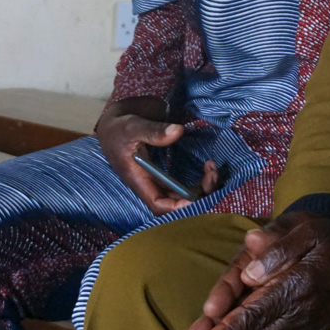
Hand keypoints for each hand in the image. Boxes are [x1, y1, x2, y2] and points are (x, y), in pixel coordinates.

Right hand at [95, 96, 219, 214]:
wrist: (116, 123)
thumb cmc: (119, 128)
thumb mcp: (133, 126)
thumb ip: (153, 131)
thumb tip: (178, 131)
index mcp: (139, 180)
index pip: (159, 204)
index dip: (179, 207)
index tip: (198, 194)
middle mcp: (151, 184)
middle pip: (177, 203)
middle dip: (199, 195)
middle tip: (213, 174)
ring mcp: (160, 179)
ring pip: (184, 195)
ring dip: (203, 188)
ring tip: (213, 169)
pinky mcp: (166, 171)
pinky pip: (186, 184)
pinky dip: (200, 179)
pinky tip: (208, 165)